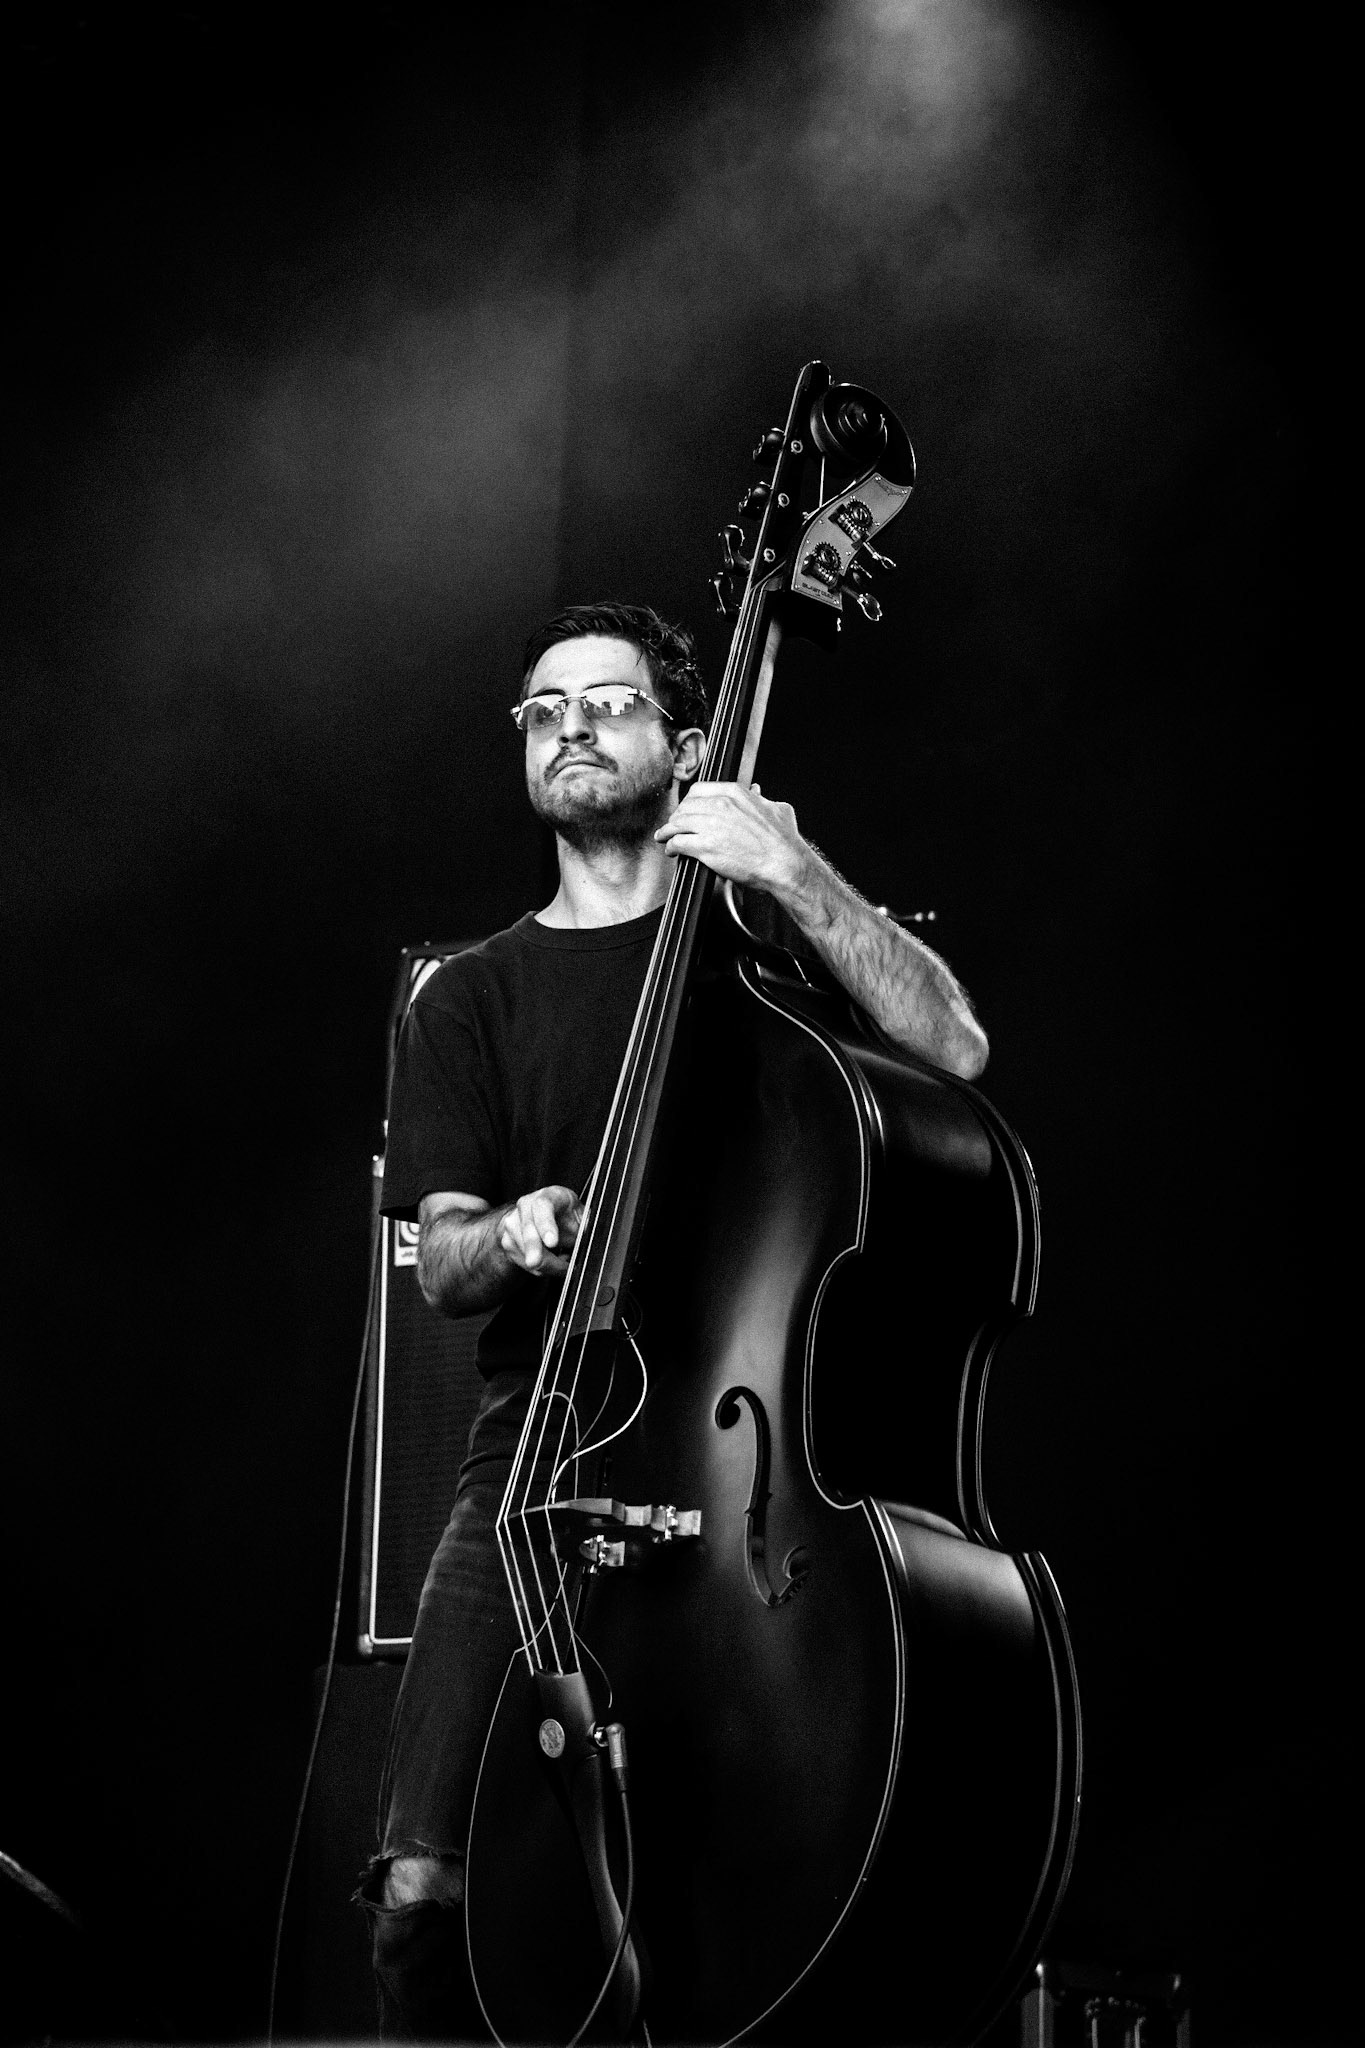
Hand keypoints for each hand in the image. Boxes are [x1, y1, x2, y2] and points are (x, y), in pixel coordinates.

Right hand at [498, 1184, 583, 1278]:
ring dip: (545, 1264)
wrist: (546, 1217)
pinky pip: (521, 1261)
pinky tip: (551, 1265)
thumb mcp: (581, 1216)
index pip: (543, 1206)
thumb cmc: (567, 1216)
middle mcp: (526, 1205)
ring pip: (523, 1249)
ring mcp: (514, 1222)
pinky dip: (539, 1269)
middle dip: (534, 1249)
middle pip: (528, 1230)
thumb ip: (586, 1227)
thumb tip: (591, 1240)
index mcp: (548, 1195)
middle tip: (537, 1264)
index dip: (546, 1225)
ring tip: (564, 1264)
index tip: (552, 1242)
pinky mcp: (507, 1241)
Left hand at [653, 781, 807, 893]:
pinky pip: (678, 842)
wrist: (784, 864)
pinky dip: (671, 846)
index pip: (699, 790)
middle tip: (673, 825)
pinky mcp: (705, 847)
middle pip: (685, 806)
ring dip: (668, 831)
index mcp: (735, 793)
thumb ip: (763, 798)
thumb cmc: (783, 841)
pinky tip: (671, 850)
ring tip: (665, 837)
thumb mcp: (778, 809)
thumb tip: (758, 791)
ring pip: (677, 823)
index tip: (686, 809)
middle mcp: (720, 805)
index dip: (688, 801)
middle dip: (676, 816)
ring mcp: (711, 826)